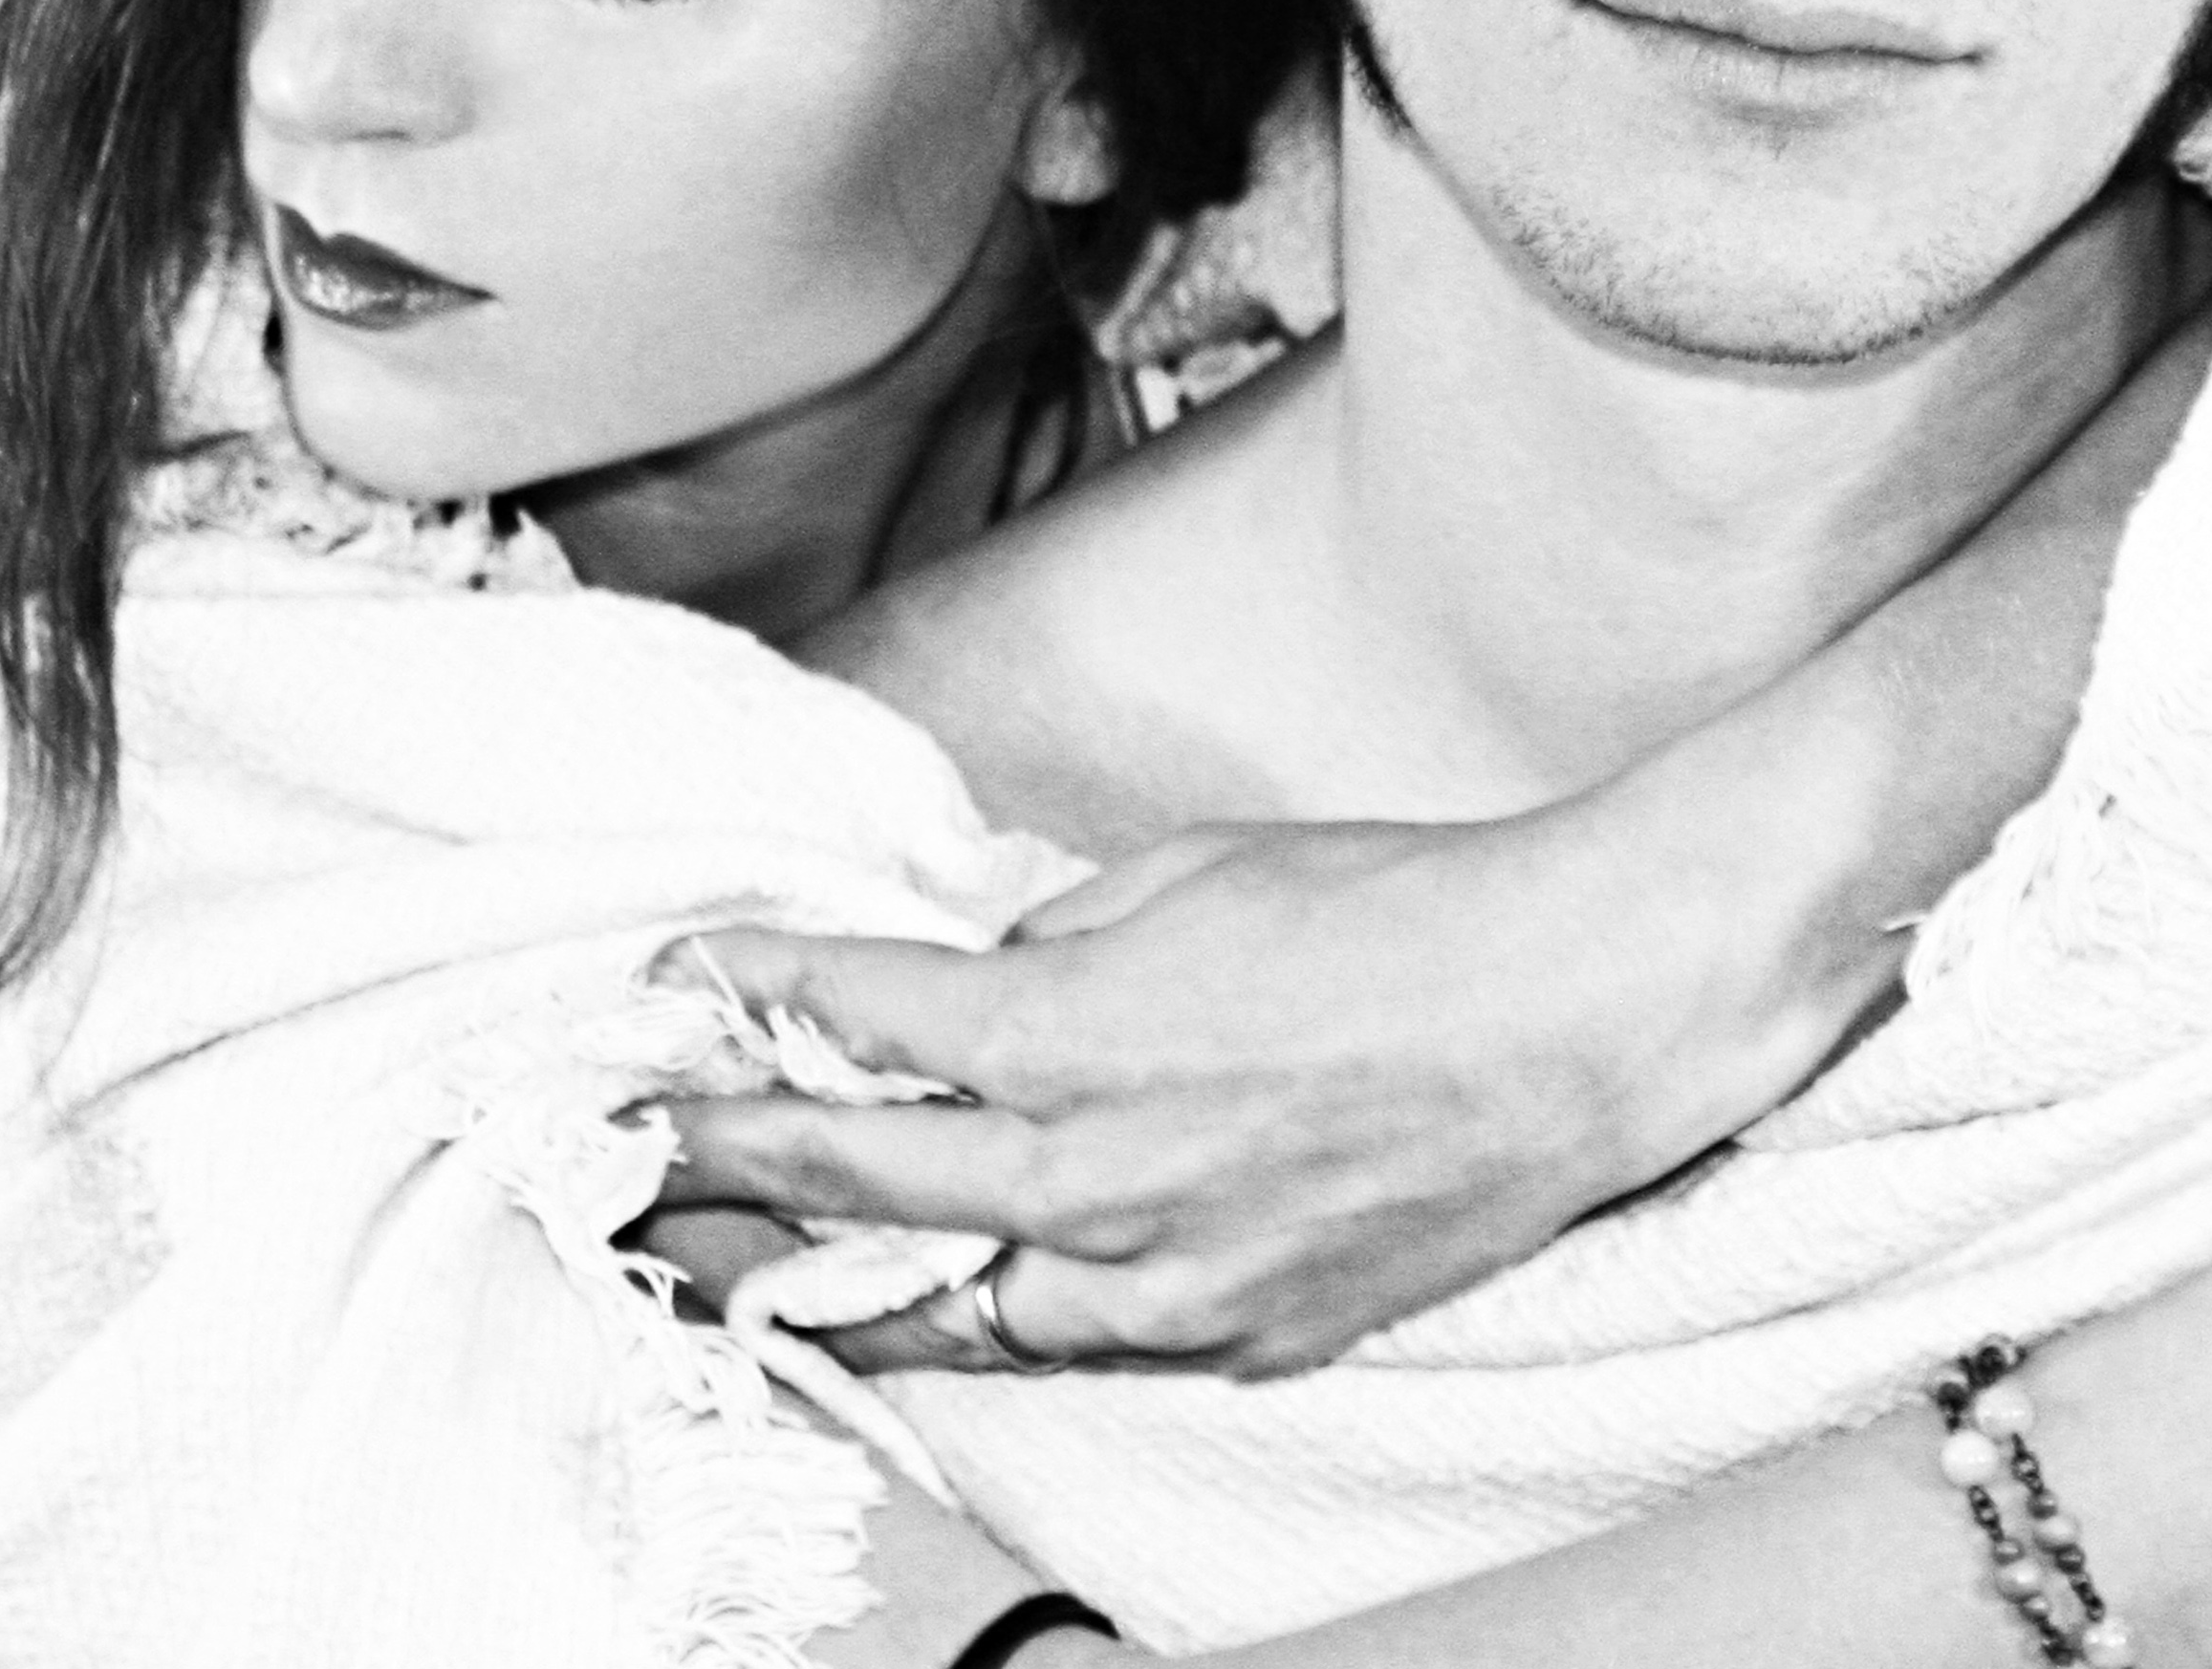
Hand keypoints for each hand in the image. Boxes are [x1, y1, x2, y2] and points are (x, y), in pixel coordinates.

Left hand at [662, 793, 1837, 1381]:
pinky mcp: (1242, 1332)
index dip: (754, 990)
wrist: (1571, 1015)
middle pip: (858, 1178)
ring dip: (840, 1277)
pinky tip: (958, 1299)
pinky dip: (1003, 1316)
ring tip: (744, 1270)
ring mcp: (1167, 1279)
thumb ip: (1060, 938)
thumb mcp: (1190, 873)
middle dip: (729, 1151)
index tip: (683, 977)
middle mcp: (1094, 1176)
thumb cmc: (1395, 914)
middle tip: (640, 1141)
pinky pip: (1084, 1338)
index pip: (858, 1016)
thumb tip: (986, 970)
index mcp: (1070, 1031)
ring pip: (954, 1302)